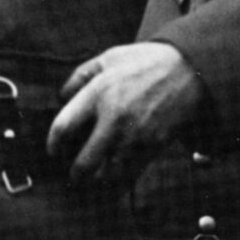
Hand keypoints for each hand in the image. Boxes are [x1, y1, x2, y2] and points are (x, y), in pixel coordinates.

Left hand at [47, 42, 204, 184]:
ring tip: (93, 178)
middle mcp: (113, 119)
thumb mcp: (107, 58)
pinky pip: (131, 175)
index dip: (53, 144)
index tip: (53, 151)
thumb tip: (61, 97)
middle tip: (74, 173)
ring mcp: (135, 136)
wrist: (186, 70)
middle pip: (85, 161)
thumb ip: (79, 76)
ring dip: (98, 180)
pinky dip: (119, 181)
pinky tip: (114, 179)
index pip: (64, 127)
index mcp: (98, 93)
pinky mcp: (153, 147)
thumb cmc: (143, 61)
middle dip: (76, 172)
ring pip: (108, 174)